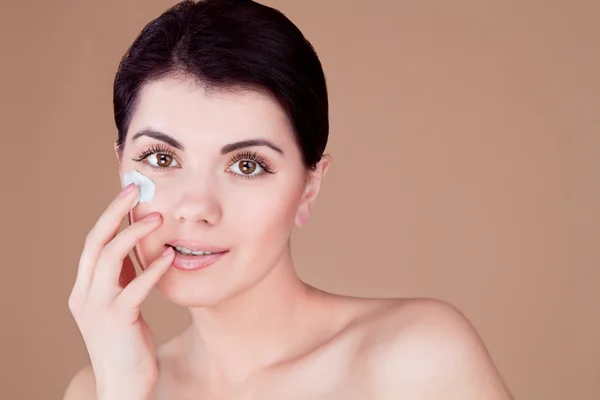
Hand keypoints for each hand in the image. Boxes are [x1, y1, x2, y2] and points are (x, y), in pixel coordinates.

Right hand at [68, 183, 174, 399]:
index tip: (129, 193)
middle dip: (114, 213)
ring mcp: (98, 308)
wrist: (123, 385)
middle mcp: (84, 294)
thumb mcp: (120, 304)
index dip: (110, 216)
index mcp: (84, 288)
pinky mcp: (118, 321)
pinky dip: (152, 268)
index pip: (93, 243)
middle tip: (136, 190)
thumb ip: (123, 278)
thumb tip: (137, 246)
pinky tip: (170, 256)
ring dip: (133, 235)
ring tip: (158, 219)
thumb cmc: (127, 343)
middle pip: (94, 243)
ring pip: (109, 259)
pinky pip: (134, 287)